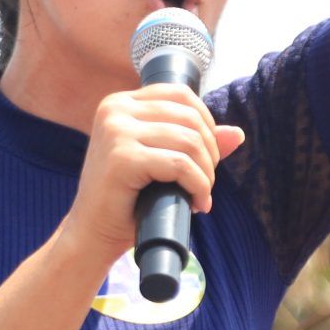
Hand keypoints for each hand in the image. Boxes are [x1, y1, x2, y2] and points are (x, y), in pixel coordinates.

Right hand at [58, 84, 246, 265]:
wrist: (91, 235)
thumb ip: (195, 143)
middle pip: (189, 116)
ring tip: (201, 196)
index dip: (206, 123)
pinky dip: (198, 186)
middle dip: (209, 152)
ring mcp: (115, 131)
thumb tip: (238, 133)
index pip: (181, 94)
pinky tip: (197, 203)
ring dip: (206, 173)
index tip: (206, 158)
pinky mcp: (121, 158)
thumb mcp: (162, 164)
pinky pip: (180, 164)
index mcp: (120, 103)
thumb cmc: (126, 201)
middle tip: (205, 183)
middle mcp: (115, 110)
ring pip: (189, 140)